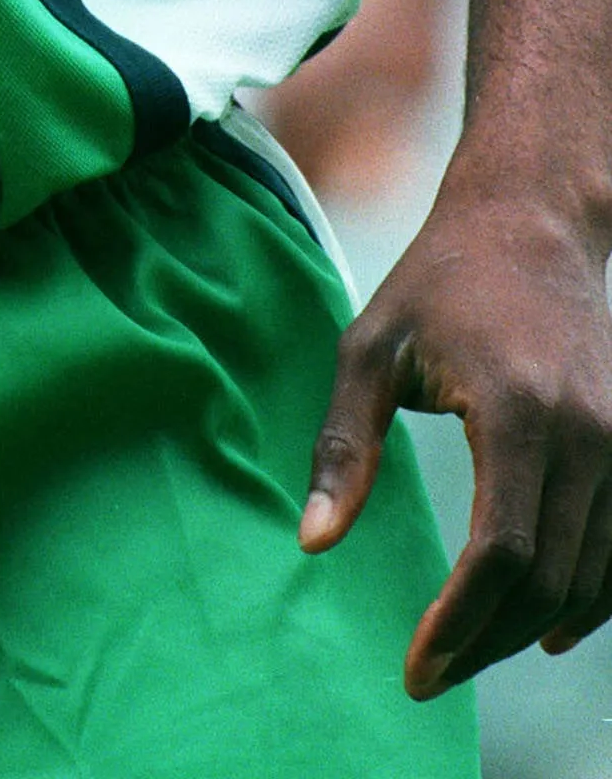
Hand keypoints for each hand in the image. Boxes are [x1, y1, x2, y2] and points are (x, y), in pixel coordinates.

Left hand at [300, 183, 611, 695]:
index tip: (415, 667)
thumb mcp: (371, 348)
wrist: (531, 223)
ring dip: (532, 629)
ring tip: (468, 652)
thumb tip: (313, 541)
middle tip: (430, 674)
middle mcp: (589, 434)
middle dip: (486, 641)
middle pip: (548, 581)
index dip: (459, 624)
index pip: (500, 554)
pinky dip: (590, 602)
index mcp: (520, 410)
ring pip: (593, 579)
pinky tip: (541, 627)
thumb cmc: (439, 281)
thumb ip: (343, 446)